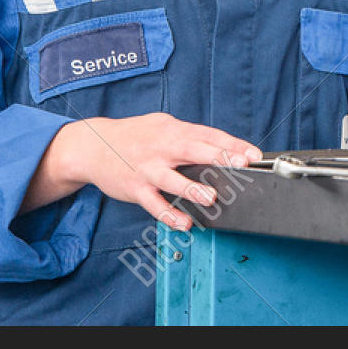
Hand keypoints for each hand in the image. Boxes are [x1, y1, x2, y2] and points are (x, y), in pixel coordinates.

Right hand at [23, 113, 260, 230]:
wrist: (93, 145)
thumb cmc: (135, 136)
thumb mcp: (163, 125)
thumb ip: (190, 136)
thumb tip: (223, 146)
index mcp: (173, 130)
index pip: (208, 134)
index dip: (232, 144)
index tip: (254, 154)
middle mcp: (161, 147)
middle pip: (194, 150)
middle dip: (219, 156)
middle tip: (242, 164)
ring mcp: (147, 169)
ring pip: (172, 179)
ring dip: (192, 188)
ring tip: (211, 198)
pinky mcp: (135, 189)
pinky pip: (154, 204)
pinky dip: (169, 215)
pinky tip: (185, 223)